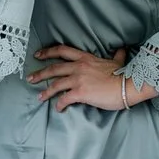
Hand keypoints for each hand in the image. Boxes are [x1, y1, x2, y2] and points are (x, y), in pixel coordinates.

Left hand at [29, 44, 148, 113]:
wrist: (128, 85)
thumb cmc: (124, 75)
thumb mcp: (118, 62)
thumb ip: (116, 56)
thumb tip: (121, 49)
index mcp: (85, 58)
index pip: (63, 51)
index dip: (48, 52)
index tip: (38, 55)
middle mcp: (79, 67)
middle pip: (54, 68)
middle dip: (40, 73)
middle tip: (30, 78)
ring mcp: (78, 79)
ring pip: (56, 84)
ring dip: (46, 92)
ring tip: (39, 97)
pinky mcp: (80, 93)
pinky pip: (64, 99)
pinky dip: (59, 104)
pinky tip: (58, 108)